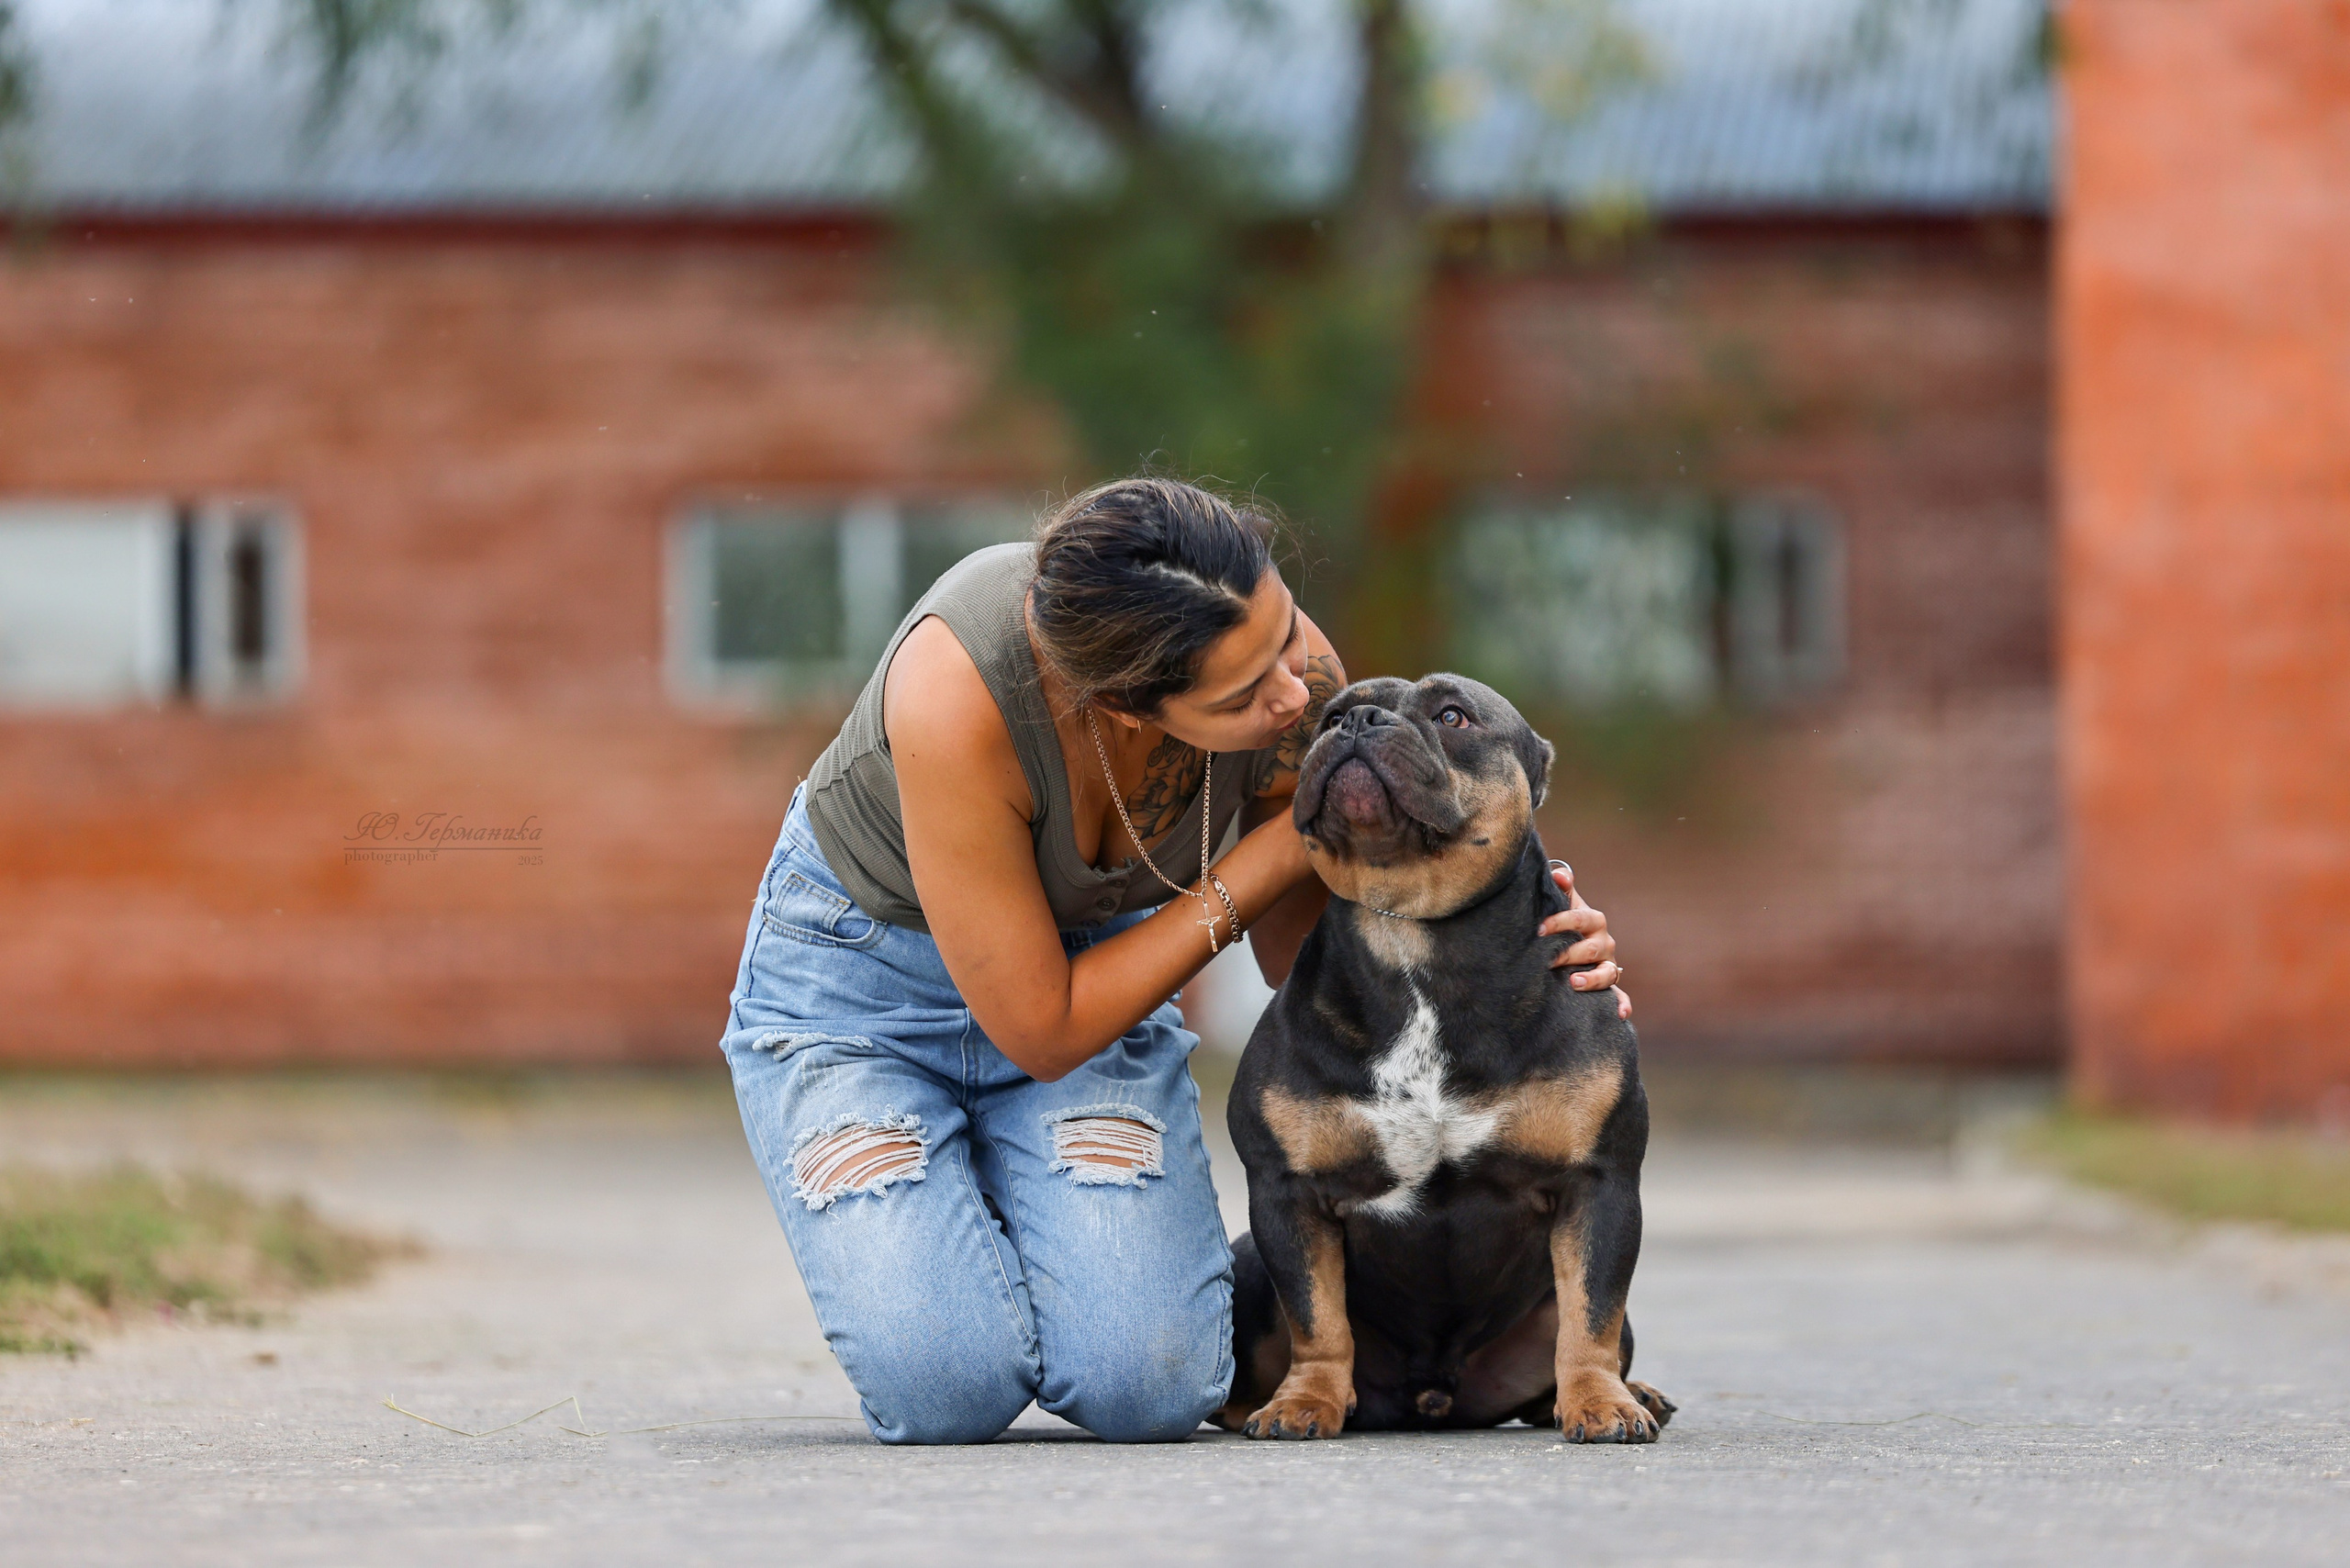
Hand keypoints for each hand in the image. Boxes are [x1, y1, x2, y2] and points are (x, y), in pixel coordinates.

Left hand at [1539, 863, 1630, 1019]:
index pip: (1580, 919)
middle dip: (1570, 954)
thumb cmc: (1564, 920)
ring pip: (1608, 972)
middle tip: (1548, 961)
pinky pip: (1620, 995)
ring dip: (1593, 979)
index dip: (1560, 922)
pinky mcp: (1609, 984)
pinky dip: (1622, 1004)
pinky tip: (1620, 1014)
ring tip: (1574, 982)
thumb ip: (1561, 887)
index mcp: (1593, 921)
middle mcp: (1604, 942)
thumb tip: (1559, 874)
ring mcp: (1608, 964)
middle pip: (1592, 948)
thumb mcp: (1563, 902)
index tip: (1539, 930)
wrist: (1575, 938)